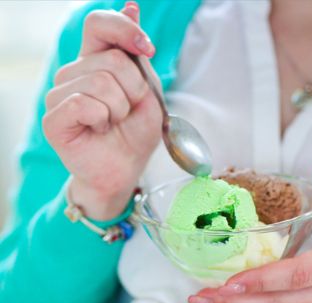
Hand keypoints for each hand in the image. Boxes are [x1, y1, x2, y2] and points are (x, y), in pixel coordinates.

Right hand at [43, 1, 162, 219]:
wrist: (125, 169)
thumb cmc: (135, 133)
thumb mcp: (147, 92)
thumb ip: (137, 55)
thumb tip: (131, 5)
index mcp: (94, 62)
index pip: (99, 23)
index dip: (126, 30)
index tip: (148, 51)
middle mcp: (72, 73)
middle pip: (112, 60)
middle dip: (134, 91)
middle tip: (127, 112)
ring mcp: (59, 94)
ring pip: (101, 83)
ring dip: (120, 109)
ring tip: (112, 123)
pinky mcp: (54, 118)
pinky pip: (84, 104)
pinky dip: (102, 120)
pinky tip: (98, 130)